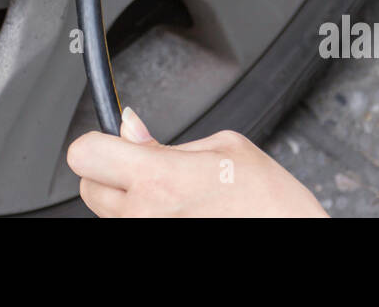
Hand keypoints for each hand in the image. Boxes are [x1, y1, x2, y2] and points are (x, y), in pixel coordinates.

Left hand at [67, 107, 328, 216]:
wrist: (294, 239)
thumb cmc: (270, 203)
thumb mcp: (226, 147)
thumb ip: (168, 140)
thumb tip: (131, 128)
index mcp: (158, 178)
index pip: (84, 154)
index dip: (98, 141)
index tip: (112, 140)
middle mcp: (144, 215)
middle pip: (88, 187)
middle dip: (110, 173)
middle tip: (144, 168)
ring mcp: (148, 238)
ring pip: (109, 214)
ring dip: (129, 200)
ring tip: (173, 195)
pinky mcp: (157, 249)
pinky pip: (133, 229)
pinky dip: (147, 218)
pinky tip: (180, 213)